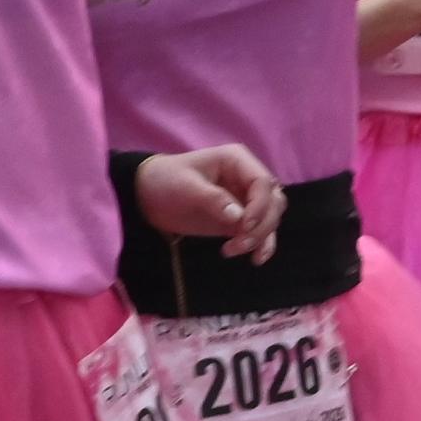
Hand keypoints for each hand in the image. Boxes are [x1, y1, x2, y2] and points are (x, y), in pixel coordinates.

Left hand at [132, 143, 284, 262]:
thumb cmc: (165, 182)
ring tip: (233, 250)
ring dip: (260, 237)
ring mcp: (247, 199)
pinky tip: (256, 259)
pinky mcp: (242, 219)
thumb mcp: (185, 186)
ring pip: (271, 218)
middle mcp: (248, 179)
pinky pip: (262, 232)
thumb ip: (213, 199)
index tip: (244, 226)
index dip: (260, 205)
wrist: (147, 196)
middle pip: (273, 202)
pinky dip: (263, 245)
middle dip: (261, 225)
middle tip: (238, 243)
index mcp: (237, 161)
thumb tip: (239, 219)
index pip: (263, 183)